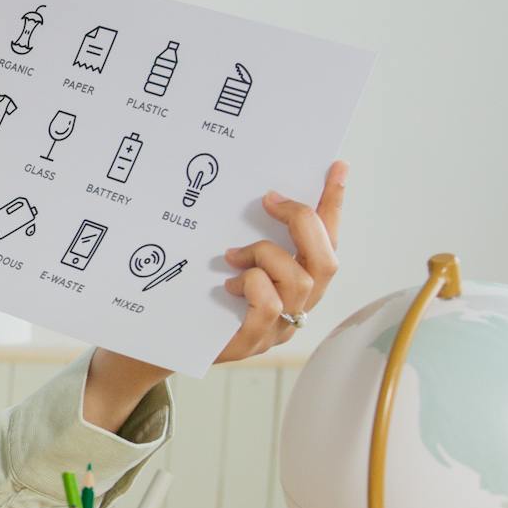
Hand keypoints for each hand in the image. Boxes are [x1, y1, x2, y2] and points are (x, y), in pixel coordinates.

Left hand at [214, 158, 346, 362]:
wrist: (170, 341)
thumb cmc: (206, 296)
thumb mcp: (235, 259)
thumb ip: (253, 235)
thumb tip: (262, 194)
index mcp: (299, 281)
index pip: (327, 240)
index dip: (334, 205)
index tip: (337, 167)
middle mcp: (300, 306)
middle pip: (326, 261)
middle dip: (302, 222)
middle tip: (270, 199)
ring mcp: (280, 327)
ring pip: (298, 281)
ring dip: (265, 256)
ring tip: (233, 256)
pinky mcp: (254, 341)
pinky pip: (269, 306)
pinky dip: (252, 285)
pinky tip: (230, 285)